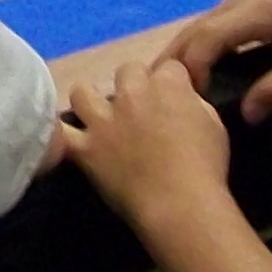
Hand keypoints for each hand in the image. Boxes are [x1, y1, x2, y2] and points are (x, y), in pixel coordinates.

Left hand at [59, 58, 231, 227]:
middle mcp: (131, 94)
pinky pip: (59, 133)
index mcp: (168, 85)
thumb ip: (194, 104)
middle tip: (140, 109)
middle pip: (127, 71)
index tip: (173, 98)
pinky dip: (57, 132)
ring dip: (91, 100)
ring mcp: (103, 120)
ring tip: (98, 116)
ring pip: (83, 91)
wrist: (180, 204)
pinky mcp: (84, 148)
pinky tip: (62, 134)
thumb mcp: (214, 125)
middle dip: (134, 85)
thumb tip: (182, 98)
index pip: (167, 67)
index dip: (171, 82)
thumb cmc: (206, 168)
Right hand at [158, 0, 271, 122]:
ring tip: (165, 92)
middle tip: (154, 103)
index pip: (205, 41)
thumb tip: (246, 117)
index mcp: (252, 12)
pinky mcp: (243, 4)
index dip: (191, 72)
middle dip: (170, 67)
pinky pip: (207, 28)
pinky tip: (192, 73)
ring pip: (195, 29)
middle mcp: (235, 1)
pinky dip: (193, 50)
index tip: (187, 105)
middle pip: (190, 33)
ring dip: (179, 58)